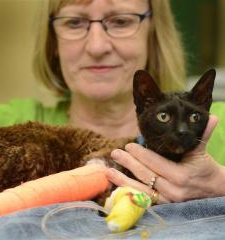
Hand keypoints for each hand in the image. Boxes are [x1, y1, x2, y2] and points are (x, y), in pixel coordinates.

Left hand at [107, 115, 224, 203]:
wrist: (214, 192)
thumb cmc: (205, 169)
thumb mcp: (201, 152)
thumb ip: (203, 136)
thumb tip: (212, 117)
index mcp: (181, 175)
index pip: (155, 162)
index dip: (140, 154)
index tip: (129, 146)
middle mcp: (173, 189)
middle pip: (145, 175)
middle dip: (128, 163)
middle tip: (115, 153)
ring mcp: (167, 200)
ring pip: (141, 189)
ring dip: (123, 180)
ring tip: (109, 171)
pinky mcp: (163, 205)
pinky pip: (143, 199)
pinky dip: (129, 192)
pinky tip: (117, 186)